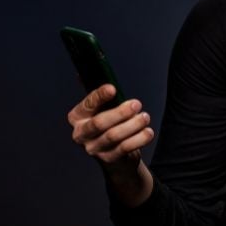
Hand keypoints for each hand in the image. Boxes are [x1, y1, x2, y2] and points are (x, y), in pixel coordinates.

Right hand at [67, 84, 154, 205]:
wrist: (117, 155)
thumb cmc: (110, 124)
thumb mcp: (104, 107)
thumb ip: (100, 91)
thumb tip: (93, 66)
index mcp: (77, 116)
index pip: (87, 104)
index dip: (99, 96)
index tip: (113, 88)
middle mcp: (81, 134)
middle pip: (100, 123)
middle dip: (120, 112)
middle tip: (137, 104)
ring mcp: (93, 149)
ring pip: (113, 136)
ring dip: (133, 125)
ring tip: (145, 117)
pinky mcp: (108, 159)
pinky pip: (125, 148)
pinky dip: (139, 139)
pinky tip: (148, 132)